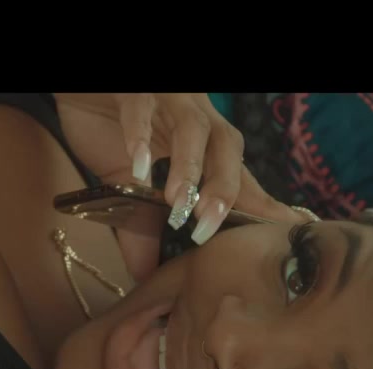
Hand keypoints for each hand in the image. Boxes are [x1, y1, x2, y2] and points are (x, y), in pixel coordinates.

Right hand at [55, 93, 304, 280]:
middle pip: (228, 150)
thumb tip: (145, 278)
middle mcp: (196, 119)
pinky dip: (140, 136)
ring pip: (193, 129)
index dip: (265, 206)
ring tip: (176, 202)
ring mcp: (169, 101)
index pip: (240, 178)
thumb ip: (139, 229)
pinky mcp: (134, 88)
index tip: (291, 233)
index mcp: (202, 145)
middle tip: (207, 228)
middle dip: (224, 191)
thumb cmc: (110, 127)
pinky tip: (138, 166)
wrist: (81, 86)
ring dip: (189, 167)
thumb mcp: (126, 184)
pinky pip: (143, 108)